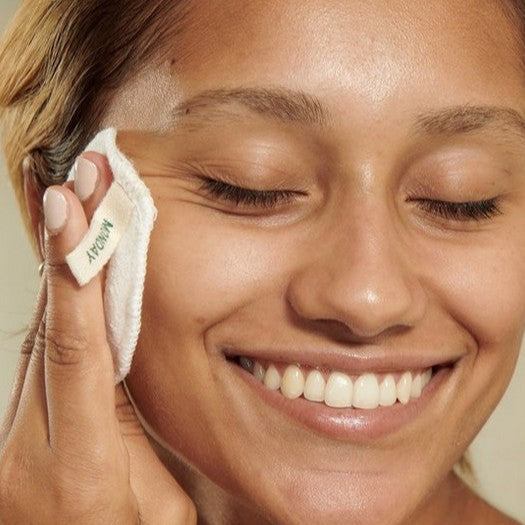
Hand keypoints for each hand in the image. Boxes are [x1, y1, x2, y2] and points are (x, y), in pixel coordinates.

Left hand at [0, 153, 195, 524]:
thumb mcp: (160, 511)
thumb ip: (142, 441)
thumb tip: (129, 376)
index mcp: (77, 471)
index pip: (75, 356)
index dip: (76, 281)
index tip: (71, 214)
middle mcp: (27, 448)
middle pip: (48, 331)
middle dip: (66, 250)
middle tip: (81, 182)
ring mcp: (8, 440)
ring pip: (37, 337)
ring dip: (61, 269)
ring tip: (78, 204)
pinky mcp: (8, 431)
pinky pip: (36, 356)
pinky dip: (58, 305)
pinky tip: (70, 264)